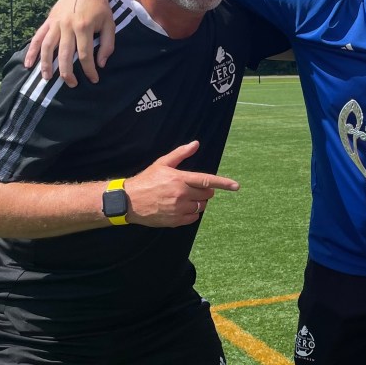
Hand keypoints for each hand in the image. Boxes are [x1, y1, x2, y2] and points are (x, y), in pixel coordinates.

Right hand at [23, 0, 115, 86]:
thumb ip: (107, 45)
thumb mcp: (110, 25)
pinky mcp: (48, 21)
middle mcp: (67, 27)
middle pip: (64, 55)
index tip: (93, 79)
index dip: (89, 70)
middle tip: (71, 85)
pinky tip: (29, 63)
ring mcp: (55, 24)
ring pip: (47, 47)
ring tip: (47, 78)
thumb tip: (101, 64)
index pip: (84, 55)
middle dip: (67, 73)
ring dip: (46, 65)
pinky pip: (37, 37)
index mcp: (83, 28)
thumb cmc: (100, 8)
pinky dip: (31, 51)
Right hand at [124, 141, 238, 226]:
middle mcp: (181, 194)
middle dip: (205, 192)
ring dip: (198, 203)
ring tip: (185, 198)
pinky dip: (192, 213)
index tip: (236, 186)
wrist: (129, 201)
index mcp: (180, 179)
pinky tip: (181, 208)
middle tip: (194, 189)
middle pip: (206, 195)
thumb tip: (196, 144)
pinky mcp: (175, 221)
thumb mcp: (162, 164)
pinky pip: (193, 218)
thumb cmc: (146, 180)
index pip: (207, 181)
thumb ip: (181, 154)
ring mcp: (178, 209)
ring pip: (201, 207)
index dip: (224, 183)